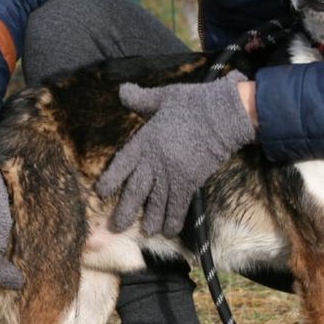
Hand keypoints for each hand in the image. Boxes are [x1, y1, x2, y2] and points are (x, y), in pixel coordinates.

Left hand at [96, 70, 255, 235]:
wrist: (222, 114)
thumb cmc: (192, 103)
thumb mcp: (162, 96)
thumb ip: (140, 99)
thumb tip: (121, 90)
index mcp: (144, 141)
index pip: (122, 164)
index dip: (111, 180)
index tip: (101, 193)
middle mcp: (154, 162)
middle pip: (135, 191)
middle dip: (125, 211)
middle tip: (116, 227)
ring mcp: (172, 174)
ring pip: (156, 203)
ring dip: (150, 221)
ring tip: (145, 233)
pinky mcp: (190, 182)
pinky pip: (178, 205)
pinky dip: (174, 220)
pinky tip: (169, 231)